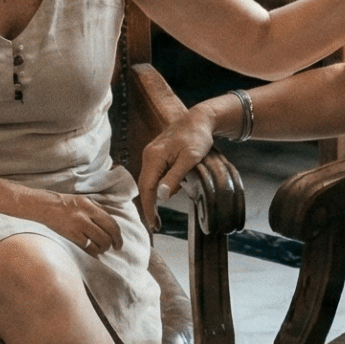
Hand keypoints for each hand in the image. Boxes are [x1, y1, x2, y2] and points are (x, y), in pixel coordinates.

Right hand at [16, 188, 122, 256]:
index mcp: (90, 206)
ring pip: (99, 242)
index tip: (119, 242)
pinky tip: (92, 251)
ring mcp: (78, 226)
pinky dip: (92, 251)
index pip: (111, 222)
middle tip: (114, 248)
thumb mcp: (83, 201)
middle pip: (108, 234)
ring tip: (100, 249)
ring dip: (102, 248)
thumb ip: (97, 209)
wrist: (45, 206)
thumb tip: (111, 222)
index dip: (118, 235)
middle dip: (113, 243)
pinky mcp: (71, 235)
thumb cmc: (64, 203)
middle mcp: (86, 215)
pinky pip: (88, 247)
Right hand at [136, 103, 223, 229]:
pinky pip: (156, 174)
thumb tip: (161, 197)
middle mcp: (149, 155)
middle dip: (150, 205)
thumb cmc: (197, 137)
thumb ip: (174, 177)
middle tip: (157, 224)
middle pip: (145, 185)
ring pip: (150, 180)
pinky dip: (161, 185)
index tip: (153, 224)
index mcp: (154, 157)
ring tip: (164, 210)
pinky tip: (171, 190)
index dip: (149, 207)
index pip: (146, 187)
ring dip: (156, 195)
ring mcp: (152, 154)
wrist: (199, 119)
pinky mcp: (158, 154)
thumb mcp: (190, 158)